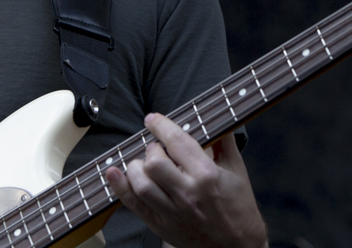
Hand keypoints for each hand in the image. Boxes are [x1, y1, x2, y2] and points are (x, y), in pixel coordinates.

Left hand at [106, 113, 267, 247]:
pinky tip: (113, 173)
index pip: (177, 142)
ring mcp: (173, 212)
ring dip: (136, 167)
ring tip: (144, 164)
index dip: (161, 126)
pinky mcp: (162, 225)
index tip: (153, 120)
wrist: (238, 245)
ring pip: (142, 183)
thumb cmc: (238, 205)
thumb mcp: (237, 169)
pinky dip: (120, 187)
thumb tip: (215, 116)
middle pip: (155, 162)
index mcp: (207, 175)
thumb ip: (224, 140)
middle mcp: (188, 193)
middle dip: (152, 149)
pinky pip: (134, 204)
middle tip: (156, 149)